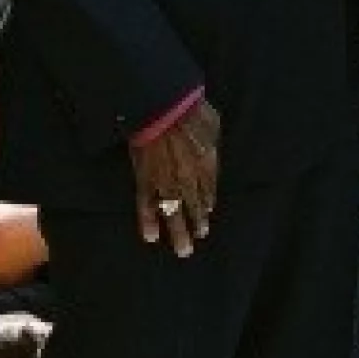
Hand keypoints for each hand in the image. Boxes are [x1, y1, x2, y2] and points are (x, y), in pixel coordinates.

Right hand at [129, 98, 219, 255]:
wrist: (164, 106)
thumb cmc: (190, 109)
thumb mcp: (213, 125)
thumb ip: (211, 143)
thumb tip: (211, 151)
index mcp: (207, 163)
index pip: (209, 188)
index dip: (207, 201)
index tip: (207, 213)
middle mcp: (189, 177)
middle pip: (195, 205)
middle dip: (196, 223)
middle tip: (197, 241)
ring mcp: (166, 180)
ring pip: (174, 211)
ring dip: (178, 232)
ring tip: (183, 250)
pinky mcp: (145, 178)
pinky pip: (147, 204)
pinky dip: (148, 221)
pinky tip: (151, 237)